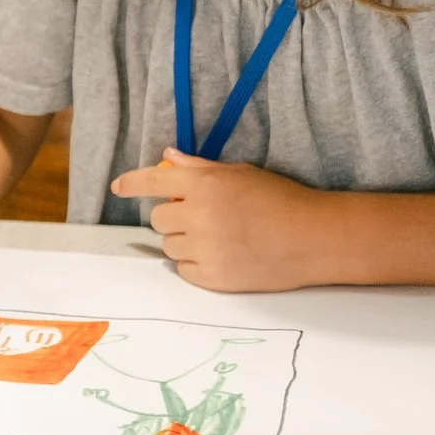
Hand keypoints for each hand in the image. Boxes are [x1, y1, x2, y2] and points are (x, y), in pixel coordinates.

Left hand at [112, 150, 326, 291]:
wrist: (316, 238)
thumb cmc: (281, 200)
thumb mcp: (240, 174)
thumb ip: (198, 168)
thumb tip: (168, 157)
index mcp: (204, 185)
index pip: (152, 181)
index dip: (131, 183)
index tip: (118, 187)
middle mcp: (198, 216)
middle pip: (157, 219)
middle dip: (173, 216)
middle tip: (202, 216)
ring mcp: (205, 249)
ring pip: (168, 245)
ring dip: (183, 240)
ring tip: (218, 236)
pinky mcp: (213, 278)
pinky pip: (183, 269)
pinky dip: (195, 263)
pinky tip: (223, 254)